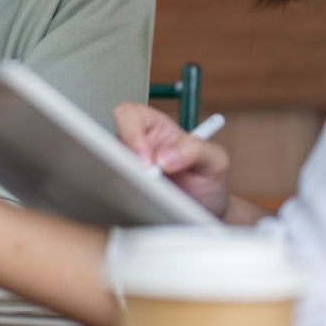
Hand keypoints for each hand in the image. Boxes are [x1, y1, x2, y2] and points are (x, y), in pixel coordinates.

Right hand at [112, 103, 230, 217]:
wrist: (207, 210)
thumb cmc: (208, 179)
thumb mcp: (214, 159)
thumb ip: (195, 149)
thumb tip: (164, 157)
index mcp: (157, 128)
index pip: (131, 115)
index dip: (132, 132)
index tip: (146, 159)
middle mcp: (139, 145)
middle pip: (112, 139)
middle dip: (124, 159)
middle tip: (145, 179)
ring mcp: (131, 167)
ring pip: (111, 166)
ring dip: (127, 179)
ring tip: (152, 193)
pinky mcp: (128, 187)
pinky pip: (116, 187)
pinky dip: (127, 193)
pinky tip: (145, 201)